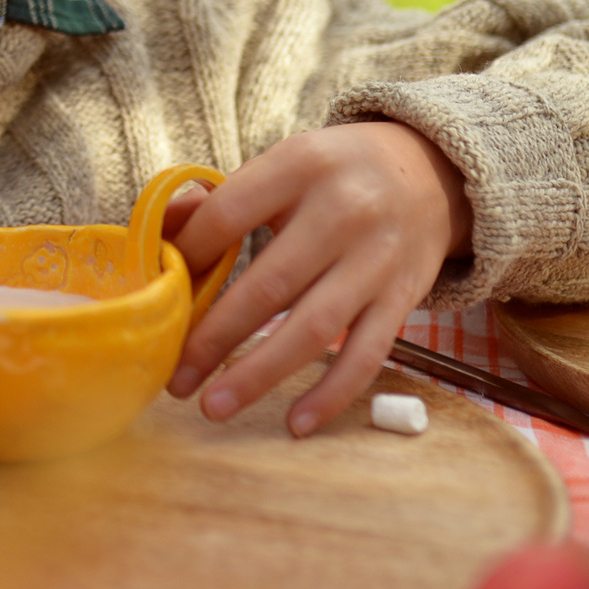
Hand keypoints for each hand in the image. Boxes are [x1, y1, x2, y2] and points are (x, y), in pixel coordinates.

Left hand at [163, 121, 472, 436]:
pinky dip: (332, 394)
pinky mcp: (403, 298)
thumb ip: (219, 200)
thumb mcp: (281, 166)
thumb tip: (159, 239)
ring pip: (314, 329)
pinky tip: (296, 423)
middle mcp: (343, 211)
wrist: (429, 173)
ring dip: (259, 375)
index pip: (228, 217)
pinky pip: (367, 355)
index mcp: (300, 165)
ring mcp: (377, 259)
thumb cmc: (334, 176)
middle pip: (268, 286)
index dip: (187, 259)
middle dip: (214, 338)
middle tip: (175, 378)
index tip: (160, 300)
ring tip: (214, 406)